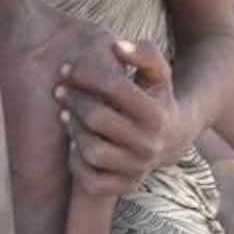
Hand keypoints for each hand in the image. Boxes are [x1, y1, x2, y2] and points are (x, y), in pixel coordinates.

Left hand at [55, 40, 181, 195]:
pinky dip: (77, 163)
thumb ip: (144, 54)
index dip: (86, 74)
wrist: (173, 138)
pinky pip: (91, 181)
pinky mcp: (125, 187)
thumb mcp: (159, 73)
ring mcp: (138, 169)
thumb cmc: (155, 97)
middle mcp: (150, 145)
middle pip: (98, 119)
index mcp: (157, 114)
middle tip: (60, 91)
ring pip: (92, 151)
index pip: (115, 88)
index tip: (66, 68)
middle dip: (74, 100)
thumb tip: (117, 46)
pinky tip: (74, 144)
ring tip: (66, 115)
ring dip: (73, 130)